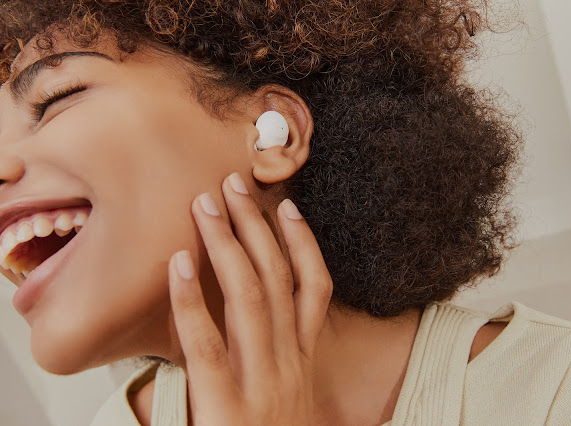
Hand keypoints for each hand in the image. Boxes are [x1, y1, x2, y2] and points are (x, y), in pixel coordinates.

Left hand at [167, 172, 332, 424]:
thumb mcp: (295, 397)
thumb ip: (288, 357)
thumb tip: (277, 312)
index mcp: (305, 359)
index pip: (315, 289)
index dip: (304, 244)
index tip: (289, 207)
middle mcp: (290, 362)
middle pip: (277, 280)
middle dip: (256, 227)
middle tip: (235, 184)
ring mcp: (262, 381)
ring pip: (250, 298)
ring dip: (228, 247)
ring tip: (207, 205)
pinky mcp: (227, 406)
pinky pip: (208, 344)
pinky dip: (192, 301)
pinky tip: (176, 265)